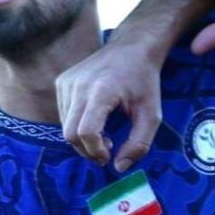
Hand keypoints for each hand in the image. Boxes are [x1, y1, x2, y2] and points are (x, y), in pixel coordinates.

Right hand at [56, 40, 161, 171]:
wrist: (133, 47)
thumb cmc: (144, 81)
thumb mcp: (152, 114)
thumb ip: (139, 143)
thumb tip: (119, 168)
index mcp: (101, 90)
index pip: (86, 132)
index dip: (96, 151)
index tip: (110, 155)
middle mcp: (78, 85)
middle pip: (70, 133)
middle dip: (87, 150)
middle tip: (107, 152)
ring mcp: (67, 81)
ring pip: (64, 126)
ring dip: (82, 139)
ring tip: (104, 135)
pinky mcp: (62, 81)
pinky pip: (63, 113)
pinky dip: (76, 124)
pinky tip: (95, 120)